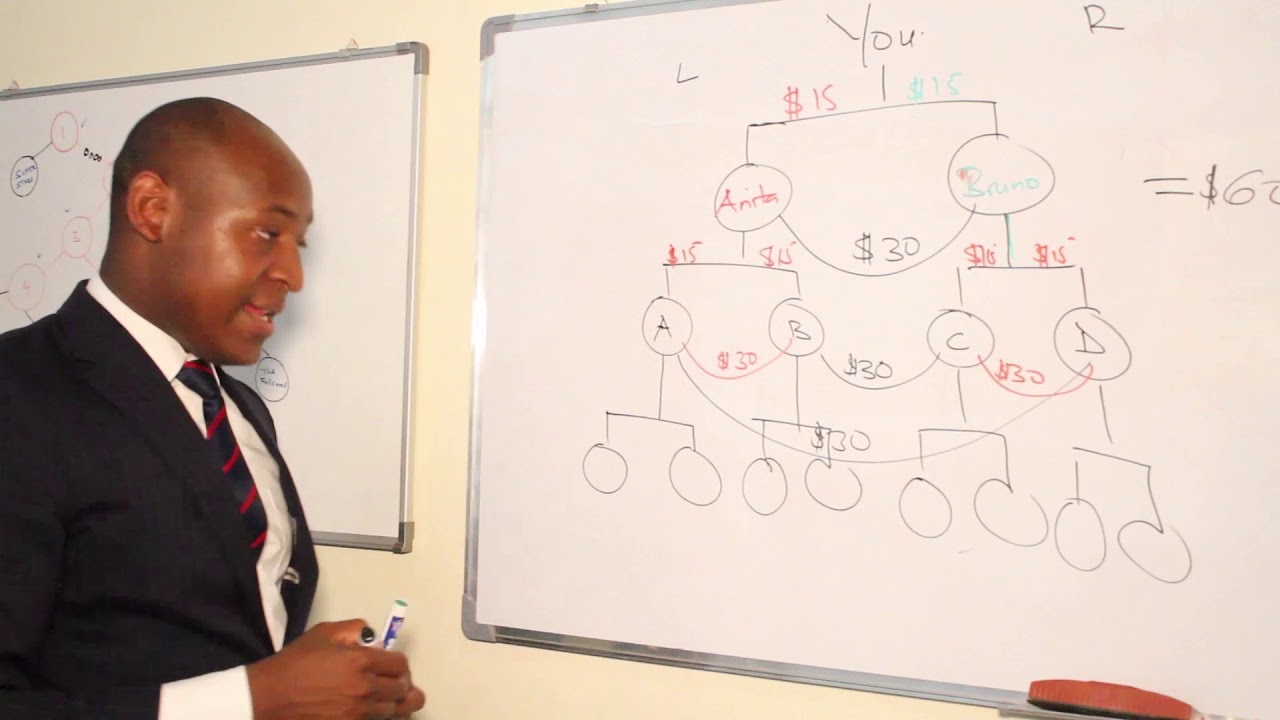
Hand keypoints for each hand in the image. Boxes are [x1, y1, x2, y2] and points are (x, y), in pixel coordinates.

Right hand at [247, 619, 426, 719]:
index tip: (393, 665)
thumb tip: (373, 636)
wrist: (269, 697)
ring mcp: (358, 714)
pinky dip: (382, 718)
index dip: (399, 664)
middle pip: (402, 689)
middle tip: (394, 682)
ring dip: (396, 704)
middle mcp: (365, 689)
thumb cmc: (295, 663)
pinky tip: (378, 714)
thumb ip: (353, 629)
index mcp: (361, 662)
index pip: (400, 664)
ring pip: (395, 711)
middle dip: (401, 683)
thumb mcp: (323, 633)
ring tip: (392, 700)